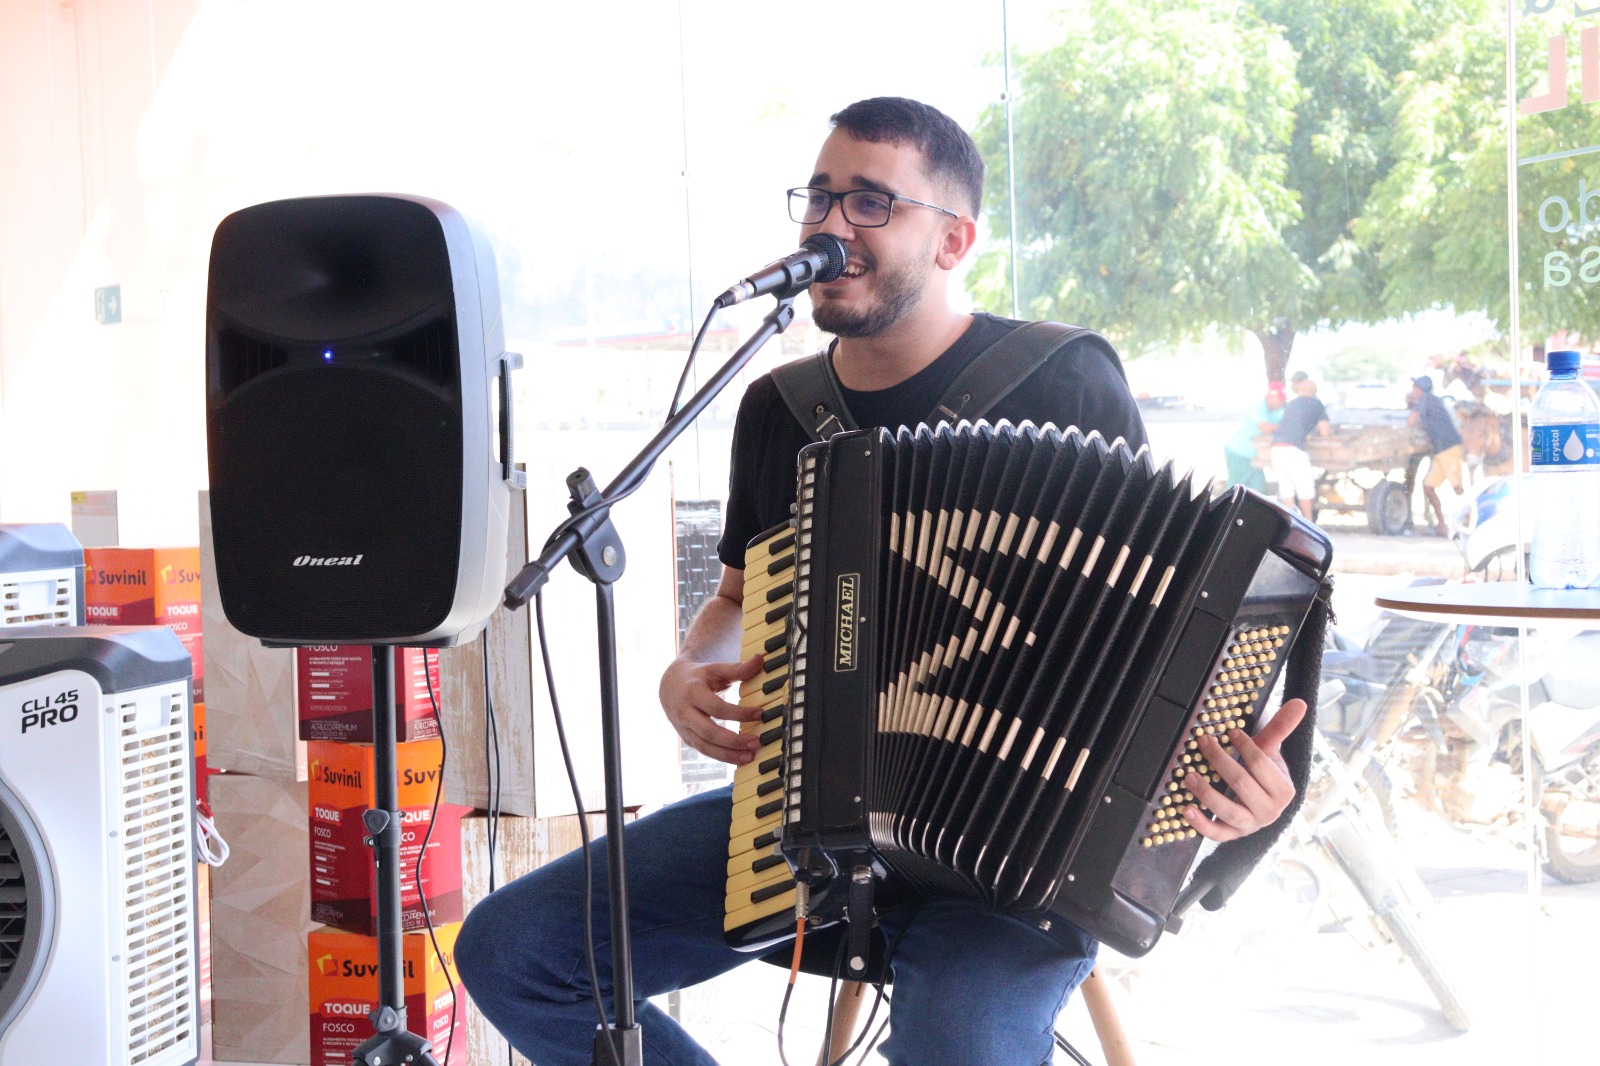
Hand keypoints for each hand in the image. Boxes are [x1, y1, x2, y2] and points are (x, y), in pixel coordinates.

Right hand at [659, 653, 765, 764]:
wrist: (669, 685)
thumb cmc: (698, 676)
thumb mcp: (715, 669)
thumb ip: (737, 668)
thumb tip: (760, 659)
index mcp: (692, 693)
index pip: (717, 708)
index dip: (739, 713)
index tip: (761, 713)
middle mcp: (684, 713)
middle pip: (709, 732)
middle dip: (733, 740)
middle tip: (757, 742)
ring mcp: (684, 728)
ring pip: (705, 747)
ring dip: (728, 755)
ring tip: (750, 756)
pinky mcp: (687, 739)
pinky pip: (705, 751)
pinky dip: (722, 757)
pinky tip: (739, 758)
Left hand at [1181, 697, 1306, 842]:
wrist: (1264, 803)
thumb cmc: (1265, 773)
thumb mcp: (1271, 752)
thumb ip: (1281, 728)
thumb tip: (1300, 702)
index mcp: (1283, 790)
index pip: (1261, 764)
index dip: (1245, 746)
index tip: (1230, 731)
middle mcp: (1269, 811)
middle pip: (1241, 784)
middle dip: (1219, 761)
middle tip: (1202, 741)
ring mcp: (1251, 825)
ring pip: (1227, 811)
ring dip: (1206, 792)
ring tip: (1188, 775)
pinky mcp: (1233, 835)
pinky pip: (1216, 834)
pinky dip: (1200, 824)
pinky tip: (1185, 809)